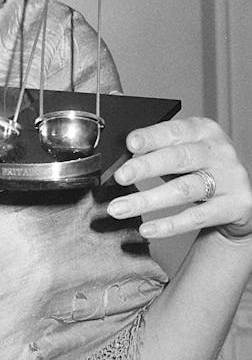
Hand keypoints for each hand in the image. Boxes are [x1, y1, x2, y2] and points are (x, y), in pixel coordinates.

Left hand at [107, 117, 251, 240]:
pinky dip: (168, 225)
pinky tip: (147, 228)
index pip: (174, 131)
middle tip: (120, 177)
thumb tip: (120, 146)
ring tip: (119, 208)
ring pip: (184, 190)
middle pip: (179, 158)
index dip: (151, 137)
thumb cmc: (201, 169)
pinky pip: (196, 217)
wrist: (239, 199)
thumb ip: (156, 147)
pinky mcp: (234, 206)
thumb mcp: (183, 151)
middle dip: (145, 167)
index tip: (130, 143)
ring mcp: (229, 179)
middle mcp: (219, 152)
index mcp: (204, 131)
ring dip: (147, 200)